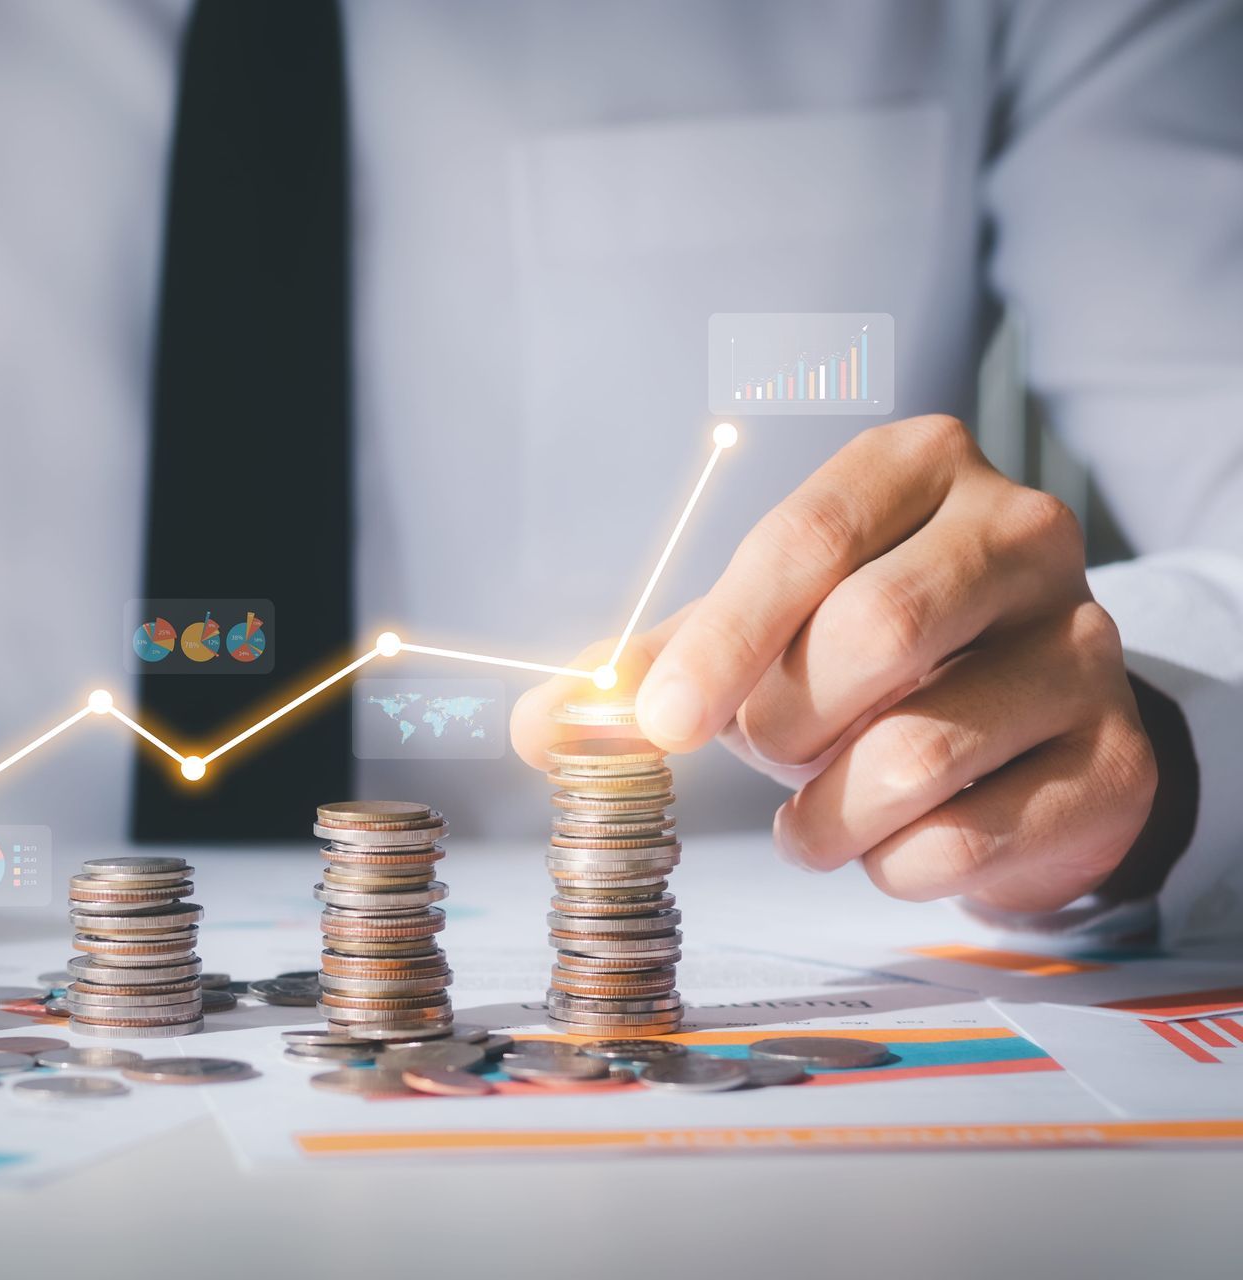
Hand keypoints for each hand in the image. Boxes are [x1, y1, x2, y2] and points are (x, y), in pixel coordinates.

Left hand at [513, 416, 1164, 914]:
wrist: (1016, 728)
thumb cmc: (863, 660)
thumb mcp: (756, 634)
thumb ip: (650, 667)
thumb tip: (536, 725)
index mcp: (918, 470)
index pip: (808, 536)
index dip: (722, 639)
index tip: (660, 722)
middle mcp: (1020, 534)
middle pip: (874, 629)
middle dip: (783, 720)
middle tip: (762, 751)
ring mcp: (1084, 645)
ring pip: (922, 747)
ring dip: (829, 813)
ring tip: (812, 820)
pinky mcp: (1113, 760)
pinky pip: (974, 836)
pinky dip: (896, 864)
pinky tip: (890, 845)